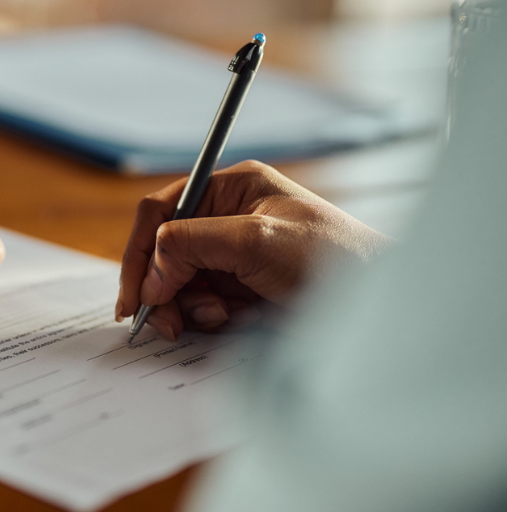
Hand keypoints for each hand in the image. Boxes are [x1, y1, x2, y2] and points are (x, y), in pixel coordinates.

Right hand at [116, 161, 390, 338]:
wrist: (377, 306)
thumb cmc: (335, 259)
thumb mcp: (257, 240)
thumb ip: (192, 244)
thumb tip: (150, 270)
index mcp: (231, 190)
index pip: (161, 211)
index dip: (139, 252)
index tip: (134, 295)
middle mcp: (227, 219)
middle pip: (163, 252)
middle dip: (161, 287)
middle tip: (164, 321)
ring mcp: (233, 256)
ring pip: (178, 283)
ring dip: (187, 306)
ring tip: (218, 317)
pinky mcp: (241, 289)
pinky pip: (200, 305)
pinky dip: (205, 319)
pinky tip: (231, 321)